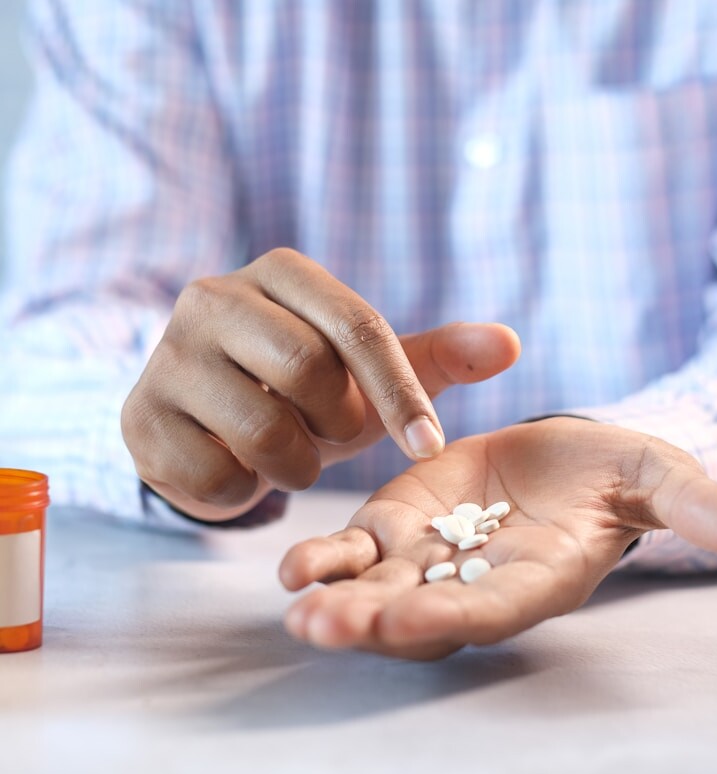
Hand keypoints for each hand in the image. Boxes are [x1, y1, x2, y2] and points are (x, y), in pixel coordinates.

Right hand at [121, 248, 519, 520]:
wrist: (212, 419)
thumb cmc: (305, 389)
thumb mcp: (371, 371)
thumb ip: (438, 356)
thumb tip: (510, 344)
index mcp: (280, 272)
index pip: (358, 326)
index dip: (401, 393)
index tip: (430, 448)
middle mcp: (213, 297)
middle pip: (308, 374)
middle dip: (337, 425)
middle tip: (328, 433)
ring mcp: (166, 356)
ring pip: (263, 431)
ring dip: (296, 463)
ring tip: (287, 450)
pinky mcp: (139, 417)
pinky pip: (217, 475)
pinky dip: (247, 490)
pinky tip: (239, 467)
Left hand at [279, 417, 716, 659]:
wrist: (559, 459)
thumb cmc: (613, 473)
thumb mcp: (652, 473)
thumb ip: (684, 502)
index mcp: (534, 579)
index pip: (493, 610)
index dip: (455, 617)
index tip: (412, 621)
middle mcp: (474, 582)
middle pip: (420, 614)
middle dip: (375, 624)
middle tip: (326, 626)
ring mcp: (429, 557)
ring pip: (377, 590)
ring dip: (337, 600)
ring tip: (298, 607)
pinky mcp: (398, 524)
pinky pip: (357, 550)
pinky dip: (327, 559)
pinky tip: (291, 567)